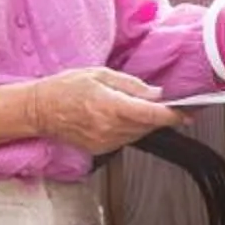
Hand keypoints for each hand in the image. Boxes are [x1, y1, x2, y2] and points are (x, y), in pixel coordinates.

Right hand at [24, 67, 181, 152]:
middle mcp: (109, 128)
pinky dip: (130, 129)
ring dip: (144, 123)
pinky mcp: (100, 149)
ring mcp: (104, 141)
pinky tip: (120, 117)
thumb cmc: (64, 88)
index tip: (186, 113)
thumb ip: (131, 85)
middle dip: (159, 116)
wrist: (39, 110)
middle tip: (164, 104)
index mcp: (110, 106)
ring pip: (139, 134)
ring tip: (135, 107)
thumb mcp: (100, 74)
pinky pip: (125, 140)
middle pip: (148, 126)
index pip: (151, 115)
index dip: (172, 116)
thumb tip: (155, 93)